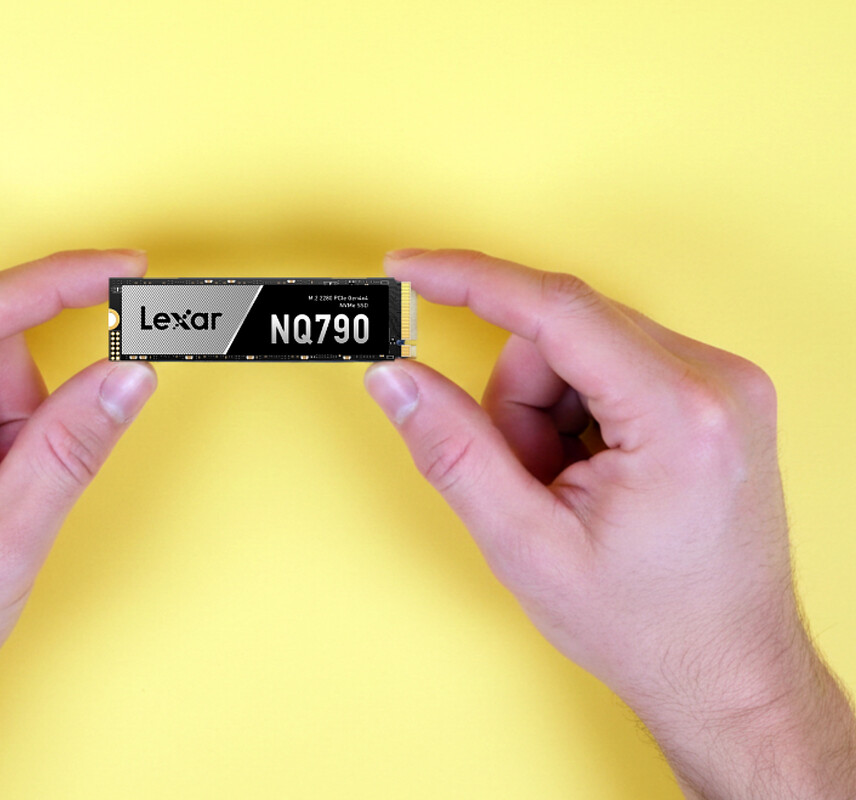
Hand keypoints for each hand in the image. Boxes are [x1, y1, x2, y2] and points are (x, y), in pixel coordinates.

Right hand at [364, 249, 855, 798]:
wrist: (728, 673)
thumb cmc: (649, 626)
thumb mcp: (525, 546)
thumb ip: (452, 450)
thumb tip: (395, 378)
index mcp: (679, 414)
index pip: (555, 308)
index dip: (468, 279)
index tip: (409, 269)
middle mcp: (716, 381)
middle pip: (561, 335)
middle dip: (519, 405)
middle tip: (530, 482)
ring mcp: (722, 384)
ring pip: (580, 349)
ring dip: (547, 414)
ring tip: (568, 491)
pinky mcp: (715, 394)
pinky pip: (610, 366)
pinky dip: (578, 415)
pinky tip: (594, 477)